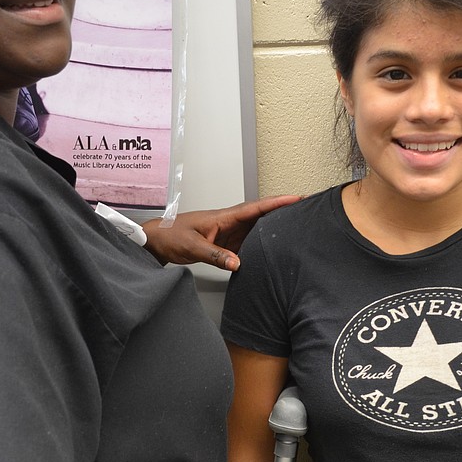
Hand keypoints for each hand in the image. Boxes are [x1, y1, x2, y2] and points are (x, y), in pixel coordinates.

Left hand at [142, 195, 298, 270]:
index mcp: (223, 217)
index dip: (276, 203)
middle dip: (283, 209)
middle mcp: (229, 222)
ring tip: (296, 225)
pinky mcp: (225, 243)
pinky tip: (271, 249)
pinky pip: (248, 241)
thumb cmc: (171, 236)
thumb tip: (237, 263)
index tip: (295, 198)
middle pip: (261, 214)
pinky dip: (261, 243)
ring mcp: (228, 232)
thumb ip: (215, 255)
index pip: (255, 208)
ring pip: (256, 227)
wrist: (157, 241)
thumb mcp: (192, 246)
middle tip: (305, 207)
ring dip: (274, 226)